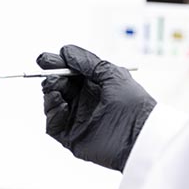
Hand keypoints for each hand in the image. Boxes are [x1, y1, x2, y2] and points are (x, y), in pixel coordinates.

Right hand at [37, 45, 155, 171]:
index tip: (46, 60)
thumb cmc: (135, 106)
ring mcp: (75, 120)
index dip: (57, 65)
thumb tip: (65, 51)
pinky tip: (62, 105)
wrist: (142, 136)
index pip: (69, 73)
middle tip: (52, 74)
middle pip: (57, 86)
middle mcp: (83, 102)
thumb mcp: (113, 75)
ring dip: (50, 92)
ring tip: (57, 88)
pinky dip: (53, 113)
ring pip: (51, 103)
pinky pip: (52, 124)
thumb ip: (88, 62)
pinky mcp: (70, 137)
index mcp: (94, 87)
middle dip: (52, 78)